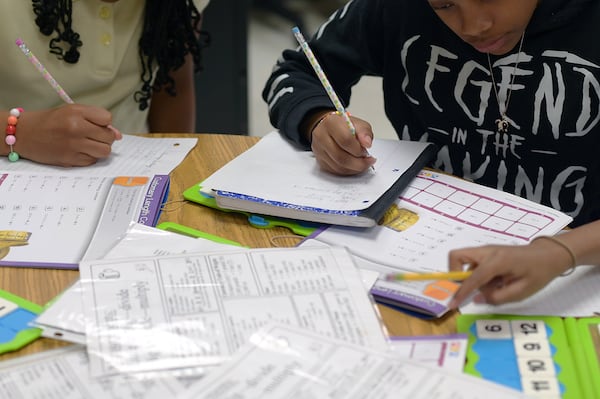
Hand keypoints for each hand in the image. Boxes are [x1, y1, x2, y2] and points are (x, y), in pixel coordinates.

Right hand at [16, 104, 120, 166]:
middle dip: (105, 137)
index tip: (97, 125)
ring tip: (90, 144)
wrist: (24, 134)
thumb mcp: (71, 111)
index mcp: (76, 113)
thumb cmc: (50, 121)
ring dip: (101, 149)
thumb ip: (95, 119)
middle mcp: (76, 129)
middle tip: (94, 136)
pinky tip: (79, 151)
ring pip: (105, 151)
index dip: (105, 123)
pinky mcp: (70, 160)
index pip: (107, 118)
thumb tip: (118, 134)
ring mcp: (74, 146)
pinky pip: (92, 161)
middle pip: (109, 137)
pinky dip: (90, 157)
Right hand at [310, 112, 375, 174]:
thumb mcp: (357, 123)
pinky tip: (354, 166)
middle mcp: (322, 138)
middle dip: (359, 163)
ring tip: (363, 163)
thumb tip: (367, 144)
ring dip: (354, 168)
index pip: (346, 140)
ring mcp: (319, 151)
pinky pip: (335, 171)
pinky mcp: (320, 161)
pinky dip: (348, 170)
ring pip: (338, 167)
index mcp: (331, 124)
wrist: (326, 127)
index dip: (358, 149)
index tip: (366, 151)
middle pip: (341, 158)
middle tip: (368, 161)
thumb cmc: (342, 124)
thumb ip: (364, 132)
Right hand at [447, 239, 572, 307]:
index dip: (460, 292)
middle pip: (456, 256)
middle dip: (454, 274)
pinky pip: (473, 263)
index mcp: (497, 261)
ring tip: (495, 286)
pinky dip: (478, 274)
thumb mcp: (521, 292)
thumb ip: (497, 297)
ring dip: (471, 277)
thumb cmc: (538, 272)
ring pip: (464, 261)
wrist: (548, 255)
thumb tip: (476, 299)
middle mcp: (487, 252)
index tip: (452, 304)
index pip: (471, 277)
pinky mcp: (487, 253)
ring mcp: (486, 251)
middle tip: (467, 289)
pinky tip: (496, 281)